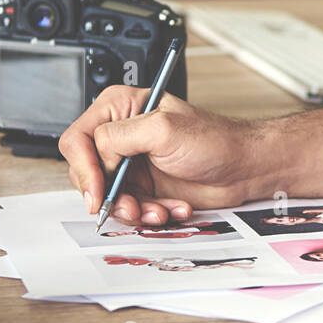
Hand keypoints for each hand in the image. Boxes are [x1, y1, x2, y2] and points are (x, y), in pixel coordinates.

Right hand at [57, 85, 264, 225]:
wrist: (244, 168)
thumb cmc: (214, 140)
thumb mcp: (162, 129)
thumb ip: (119, 138)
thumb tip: (96, 158)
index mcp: (120, 108)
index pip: (78, 139)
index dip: (84, 168)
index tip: (99, 191)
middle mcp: (121, 135)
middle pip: (86, 173)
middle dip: (108, 195)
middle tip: (130, 206)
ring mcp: (132, 163)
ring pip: (107, 197)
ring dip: (131, 210)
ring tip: (157, 211)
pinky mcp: (144, 187)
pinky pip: (129, 209)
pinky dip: (148, 214)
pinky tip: (170, 208)